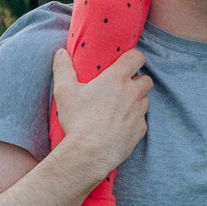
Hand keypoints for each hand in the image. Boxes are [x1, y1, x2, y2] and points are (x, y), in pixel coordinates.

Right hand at [49, 47, 148, 173]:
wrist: (90, 153)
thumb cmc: (78, 120)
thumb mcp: (64, 91)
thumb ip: (62, 68)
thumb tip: (61, 52)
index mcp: (117, 79)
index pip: (137, 57)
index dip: (134, 58)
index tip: (126, 62)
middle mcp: (133, 93)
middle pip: (146, 80)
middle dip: (137, 81)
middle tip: (121, 88)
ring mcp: (139, 112)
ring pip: (145, 100)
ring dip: (137, 100)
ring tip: (119, 107)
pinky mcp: (141, 130)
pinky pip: (142, 120)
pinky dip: (134, 120)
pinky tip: (119, 125)